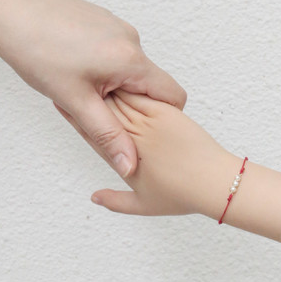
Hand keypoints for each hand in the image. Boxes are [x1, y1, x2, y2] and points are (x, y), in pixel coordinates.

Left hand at [0, 0, 186, 177]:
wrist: (7, 6)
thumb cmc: (35, 48)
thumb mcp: (73, 100)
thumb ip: (107, 135)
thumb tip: (129, 165)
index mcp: (131, 59)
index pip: (173, 96)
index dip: (161, 120)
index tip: (134, 129)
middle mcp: (131, 38)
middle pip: (148, 84)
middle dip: (127, 103)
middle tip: (88, 107)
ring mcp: (116, 26)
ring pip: (128, 69)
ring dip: (110, 85)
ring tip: (73, 84)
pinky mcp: (100, 20)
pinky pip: (113, 52)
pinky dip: (99, 66)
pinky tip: (67, 66)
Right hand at [89, 91, 239, 218]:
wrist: (211, 183)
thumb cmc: (181, 195)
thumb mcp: (143, 205)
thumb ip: (115, 201)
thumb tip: (95, 197)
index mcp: (121, 159)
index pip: (92, 135)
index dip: (78, 120)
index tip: (68, 107)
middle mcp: (129, 139)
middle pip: (101, 113)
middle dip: (89, 100)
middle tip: (80, 86)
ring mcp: (146, 124)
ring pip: (118, 100)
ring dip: (107, 89)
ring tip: (96, 78)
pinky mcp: (163, 113)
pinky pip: (139, 94)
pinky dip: (128, 86)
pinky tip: (120, 76)